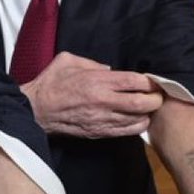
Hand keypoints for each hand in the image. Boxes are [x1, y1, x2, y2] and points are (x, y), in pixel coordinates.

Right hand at [21, 52, 162, 137]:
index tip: (153, 80)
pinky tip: (137, 120)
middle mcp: (103, 102)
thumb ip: (91, 62)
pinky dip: (136, 127)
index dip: (149, 81)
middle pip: (141, 104)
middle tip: (158, 96)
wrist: (36, 110)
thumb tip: (109, 69)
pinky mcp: (98, 132)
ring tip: (149, 109)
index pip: (134, 81)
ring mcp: (102, 120)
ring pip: (136, 121)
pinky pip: (124, 132)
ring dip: (147, 115)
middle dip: (155, 100)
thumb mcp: (68, 60)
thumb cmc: (51, 82)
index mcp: (98, 81)